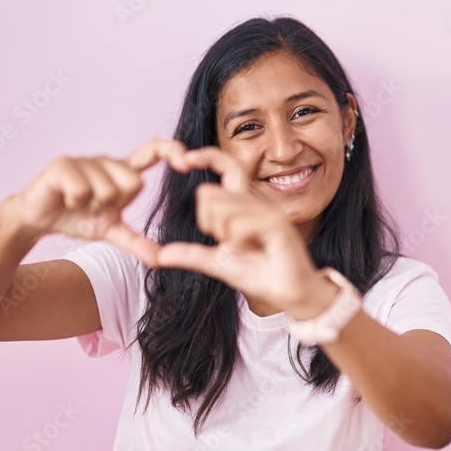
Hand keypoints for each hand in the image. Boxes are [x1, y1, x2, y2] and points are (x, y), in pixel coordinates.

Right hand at [16, 137, 186, 266]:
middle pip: (134, 182)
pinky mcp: (63, 164)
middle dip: (116, 204)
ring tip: (79, 204)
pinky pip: (83, 189)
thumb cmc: (76, 218)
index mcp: (122, 173)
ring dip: (93, 206)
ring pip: (107, 189)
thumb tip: (161, 259)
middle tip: (96, 207)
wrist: (38, 219)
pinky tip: (65, 199)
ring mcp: (85, 160)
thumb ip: (136, 242)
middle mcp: (107, 161)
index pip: (153, 151)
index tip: (187, 162)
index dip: (171, 150)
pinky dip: (75, 202)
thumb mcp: (110, 232)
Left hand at [155, 146, 321, 312]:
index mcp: (243, 205)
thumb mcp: (218, 264)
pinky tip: (254, 251)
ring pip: (221, 209)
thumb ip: (192, 255)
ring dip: (224, 235)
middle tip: (227, 242)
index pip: (226, 166)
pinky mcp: (276, 225)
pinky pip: (239, 225)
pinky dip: (238, 243)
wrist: (290, 295)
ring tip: (244, 248)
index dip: (206, 156)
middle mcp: (255, 202)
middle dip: (207, 222)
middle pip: (208, 193)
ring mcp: (267, 211)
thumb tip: (161, 255)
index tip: (183, 160)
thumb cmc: (261, 275)